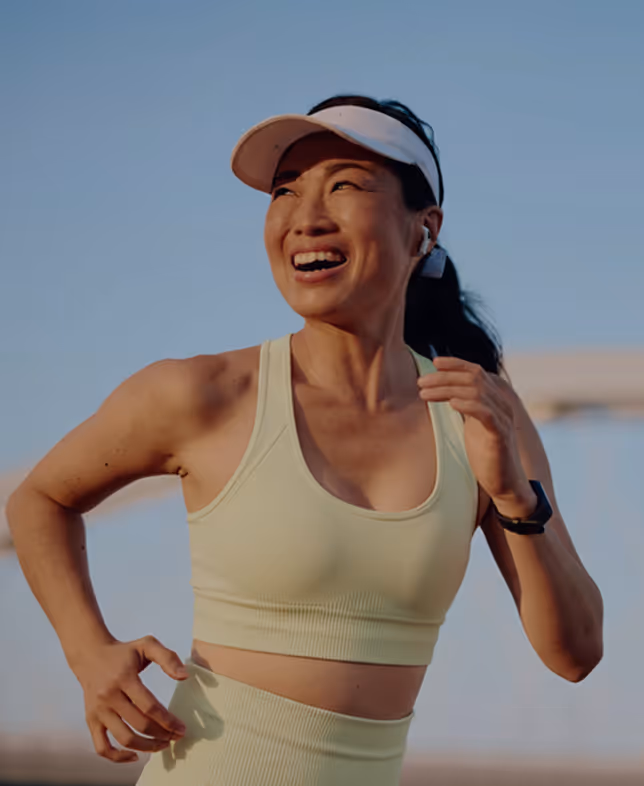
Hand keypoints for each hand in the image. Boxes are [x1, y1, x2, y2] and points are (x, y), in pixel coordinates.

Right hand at [71, 635, 188, 763]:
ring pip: (123, 738)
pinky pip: (101, 747)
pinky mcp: (91, 720)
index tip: (182, 728)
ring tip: (162, 745)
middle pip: (139, 724)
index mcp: (124, 678)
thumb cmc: (124, 652)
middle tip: (176, 737)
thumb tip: (184, 676)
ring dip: (146, 747)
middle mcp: (108, 696)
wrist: (90, 655)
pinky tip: (135, 756)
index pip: (149, 706)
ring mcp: (98, 711)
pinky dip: (117, 758)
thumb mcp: (147, 645)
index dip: (168, 720)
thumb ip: (167, 658)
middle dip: (161, 734)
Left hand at [417, 356, 530, 503]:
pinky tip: (452, 404)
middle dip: (444, 377)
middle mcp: (501, 404)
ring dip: (447, 390)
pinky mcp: (500, 435)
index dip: (456, 364)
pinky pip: (487, 414)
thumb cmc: (485, 452)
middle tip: (420, 382)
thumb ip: (464, 405)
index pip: (476, 371)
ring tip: (424, 394)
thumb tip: (445, 391)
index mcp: (494, 398)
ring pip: (476, 392)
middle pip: (473, 378)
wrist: (504, 482)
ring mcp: (503, 418)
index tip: (434, 362)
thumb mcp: (472, 423)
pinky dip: (469, 405)